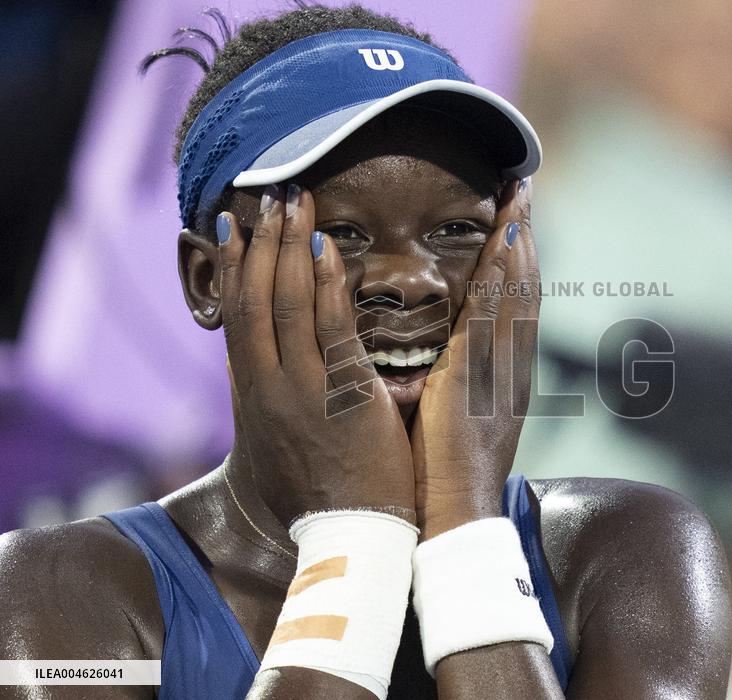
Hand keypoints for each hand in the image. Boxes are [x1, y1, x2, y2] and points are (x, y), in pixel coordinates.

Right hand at [219, 185, 414, 527]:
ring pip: (286, 303)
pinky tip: (328, 247)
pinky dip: (326, 283)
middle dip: (263, 242)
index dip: (236, 268)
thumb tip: (264, 368)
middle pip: (255, 299)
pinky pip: (331, 327)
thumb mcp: (279, 444)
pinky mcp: (346, 393)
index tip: (237, 227)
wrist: (351, 536)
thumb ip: (271, 399)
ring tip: (295, 202)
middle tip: (271, 195)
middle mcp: (269, 387)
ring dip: (290, 247)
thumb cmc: (321, 491)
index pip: (238, 318)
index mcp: (255, 396)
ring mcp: (305, 389)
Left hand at [411, 180, 538, 538]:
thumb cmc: (444, 474)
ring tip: (518, 199)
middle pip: (525, 289)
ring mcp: (503, 371)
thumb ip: (454, 383)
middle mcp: (512, 367)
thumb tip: (442, 361)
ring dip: (519, 244)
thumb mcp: (453, 419)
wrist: (455, 516)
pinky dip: (504, 276)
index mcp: (504, 377)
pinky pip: (497, 315)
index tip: (514, 222)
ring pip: (518, 294)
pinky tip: (504, 242)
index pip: (514, 306)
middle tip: (524, 189)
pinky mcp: (483, 376)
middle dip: (525, 237)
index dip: (516, 261)